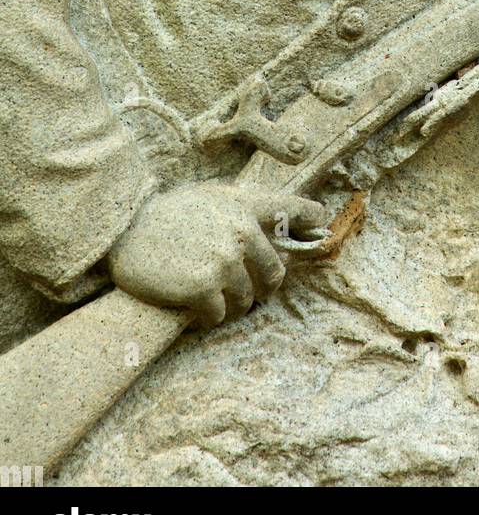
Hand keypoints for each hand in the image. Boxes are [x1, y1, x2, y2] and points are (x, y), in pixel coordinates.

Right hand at [106, 182, 325, 325]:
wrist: (122, 229)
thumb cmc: (165, 214)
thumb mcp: (209, 197)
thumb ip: (241, 210)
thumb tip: (269, 232)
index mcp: (245, 206)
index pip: (294, 209)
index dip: (311, 221)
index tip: (322, 228)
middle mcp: (241, 232)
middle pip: (274, 275)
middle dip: (260, 289)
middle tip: (239, 291)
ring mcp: (224, 261)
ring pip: (246, 301)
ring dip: (229, 306)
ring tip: (206, 298)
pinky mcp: (203, 288)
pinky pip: (218, 316)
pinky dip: (206, 318)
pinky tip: (190, 309)